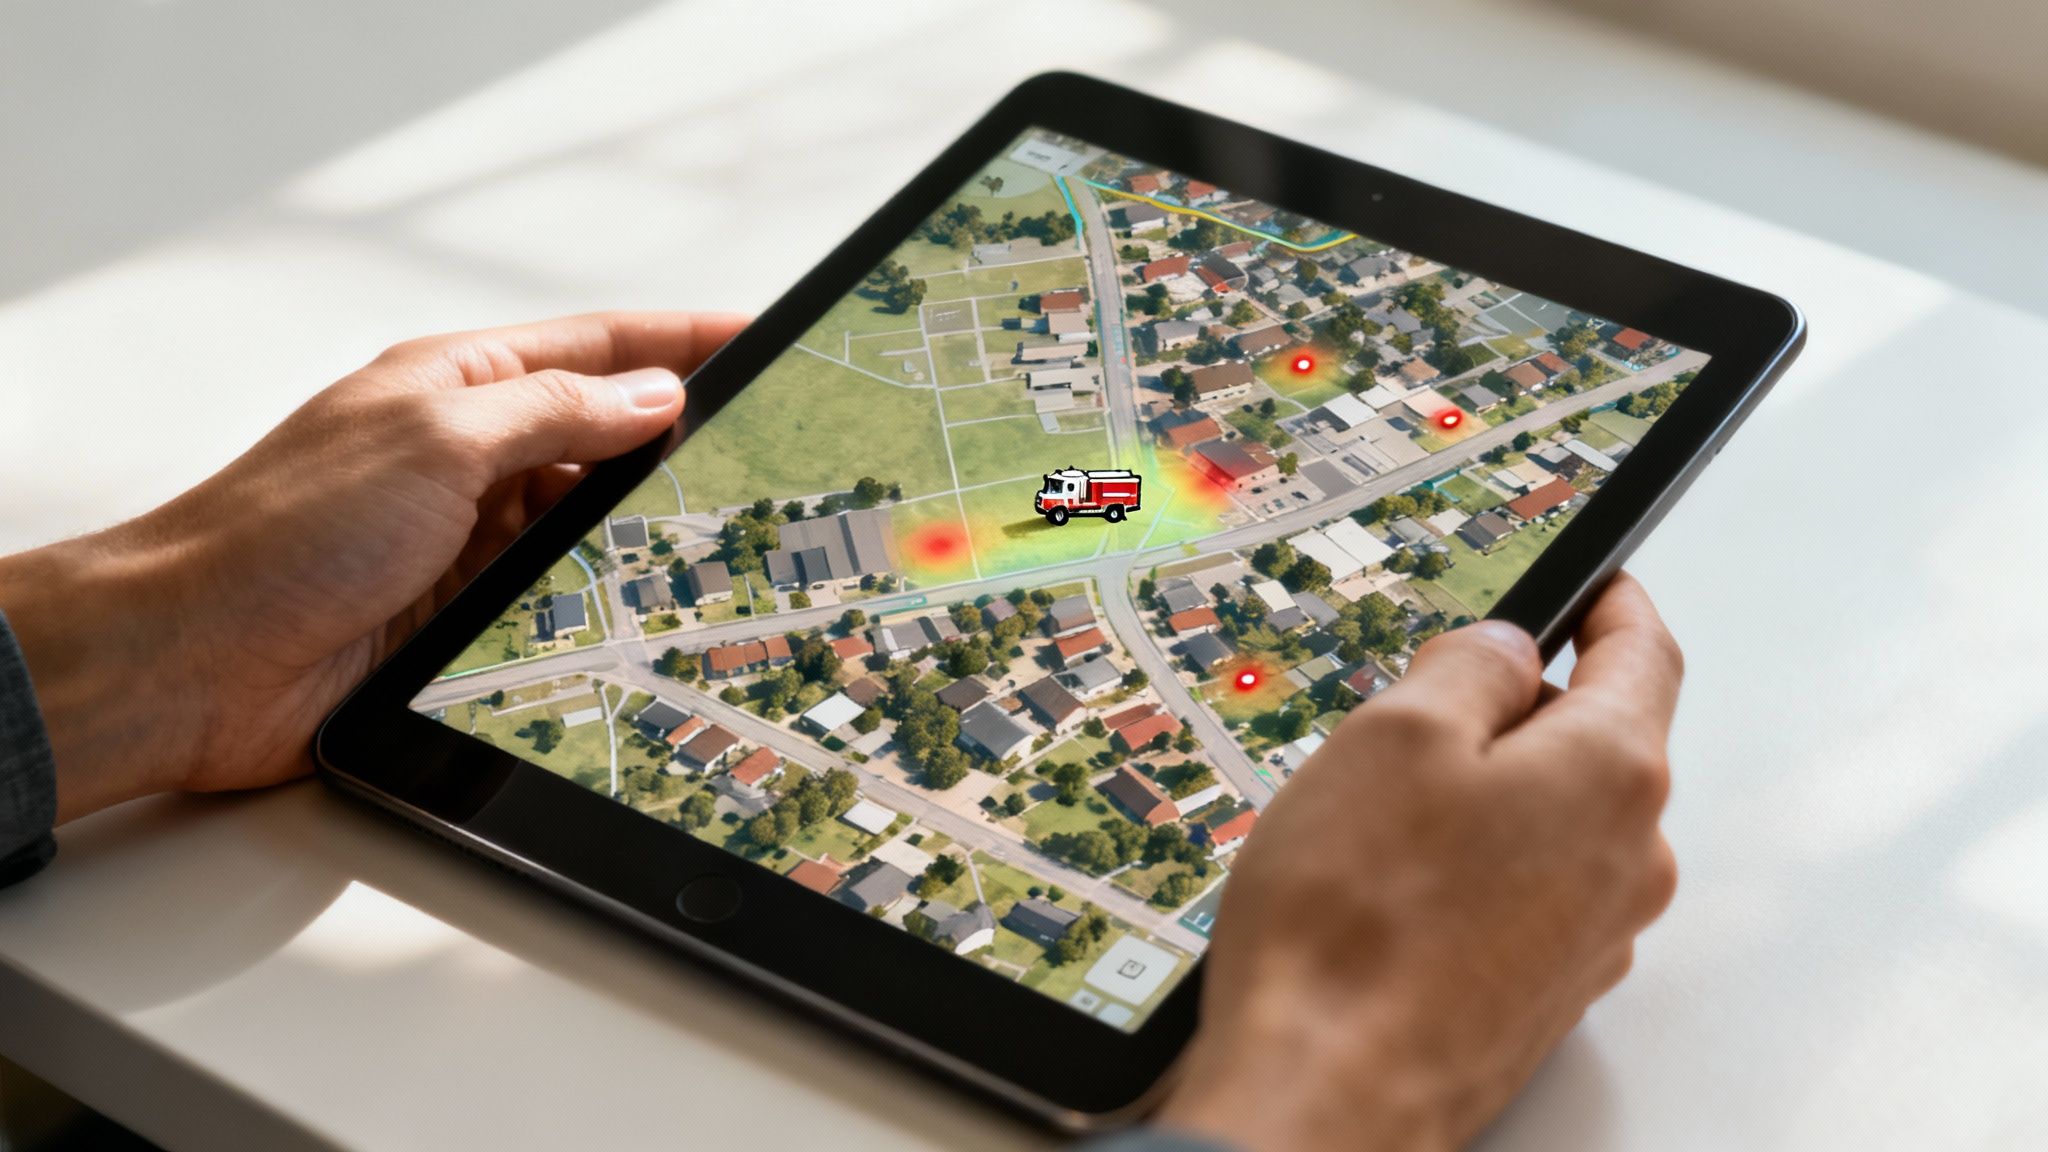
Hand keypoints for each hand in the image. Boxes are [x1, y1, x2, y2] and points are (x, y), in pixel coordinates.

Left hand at [0, 311, 745, 822]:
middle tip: (773, 450)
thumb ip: (555, 413)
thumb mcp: (436, 438)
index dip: (684, 339)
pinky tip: (660, 603)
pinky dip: (613, 597)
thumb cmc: (284, 532)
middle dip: (686, 442)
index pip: (599, 348)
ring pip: (594, 523)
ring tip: (734, 533)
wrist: (198, 659)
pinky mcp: (471, 614)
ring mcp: (473, 538)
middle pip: (608, 436)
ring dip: (650, 529)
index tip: (761, 337)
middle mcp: (472, 455)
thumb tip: (655, 395)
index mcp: (461, 384)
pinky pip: (566, 596)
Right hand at [1155, 574, 1681, 1151]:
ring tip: (1375, 823)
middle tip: (1414, 714)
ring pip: (1553, 821)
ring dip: (1485, 798)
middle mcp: (1629, 859)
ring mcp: (1594, 936)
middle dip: (1514, 710)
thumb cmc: (1353, 926)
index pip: (1644, 653)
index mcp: (1610, 774)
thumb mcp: (1392, 736)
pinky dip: (1472, 871)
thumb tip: (1502, 647)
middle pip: (1592, 739)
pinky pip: (1526, 893)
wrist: (1325, 1095)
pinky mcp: (1546, 992)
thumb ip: (1467, 665)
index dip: (1612, 602)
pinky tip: (1388, 891)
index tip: (1597, 582)